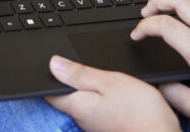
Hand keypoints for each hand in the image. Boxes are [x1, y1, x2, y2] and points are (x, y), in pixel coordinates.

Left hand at [45, 55, 179, 131]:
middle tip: (81, 65)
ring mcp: (96, 125)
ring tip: (101, 77)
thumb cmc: (139, 111)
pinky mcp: (109, 127)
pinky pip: (99, 109)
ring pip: (84, 103)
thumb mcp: (109, 81)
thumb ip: (81, 73)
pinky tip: (114, 93)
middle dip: (70, 82)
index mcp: (78, 105)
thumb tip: (53, 64)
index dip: (51, 77)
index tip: (55, 64)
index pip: (51, 92)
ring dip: (89, 90)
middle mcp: (83, 119)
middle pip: (68, 98)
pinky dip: (103, 99)